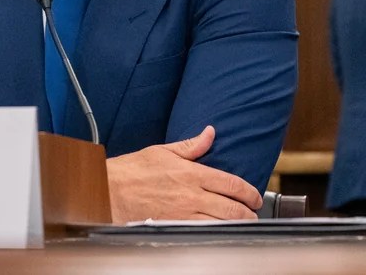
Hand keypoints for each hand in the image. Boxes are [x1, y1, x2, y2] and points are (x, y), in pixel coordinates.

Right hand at [105, 125, 262, 222]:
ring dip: (236, 225)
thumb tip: (210, 133)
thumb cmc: (133, 170)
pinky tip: (221, 231)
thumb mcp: (162, 150)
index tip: (255, 197)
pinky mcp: (175, 226)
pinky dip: (217, 232)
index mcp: (191, 173)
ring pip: (221, 222)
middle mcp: (191, 194)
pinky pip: (203, 232)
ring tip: (243, 224)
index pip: (230, 183)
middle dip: (248, 212)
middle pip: (231, 207)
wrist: (111, 190)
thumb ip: (191, 145)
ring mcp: (184, 213)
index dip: (248, 191)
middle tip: (253, 213)